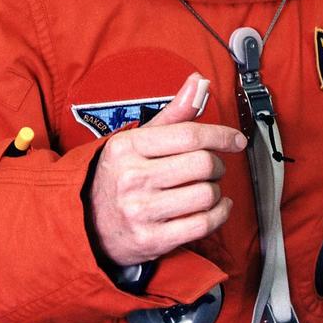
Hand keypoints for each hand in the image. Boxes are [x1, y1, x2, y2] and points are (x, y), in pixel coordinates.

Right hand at [88, 73, 247, 266]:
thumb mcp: (136, 140)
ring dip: (216, 190)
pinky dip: (219, 214)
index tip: (235, 140)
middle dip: (217, 164)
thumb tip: (199, 82)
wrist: (87, 225)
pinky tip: (216, 206)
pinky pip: (202, 224)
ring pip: (205, 194)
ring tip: (207, 187)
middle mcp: (132, 178)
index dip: (220, 135)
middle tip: (211, 166)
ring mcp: (141, 211)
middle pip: (202, 164)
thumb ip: (173, 113)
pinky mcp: (152, 240)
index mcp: (127, 147)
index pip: (188, 135)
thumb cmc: (118, 177)